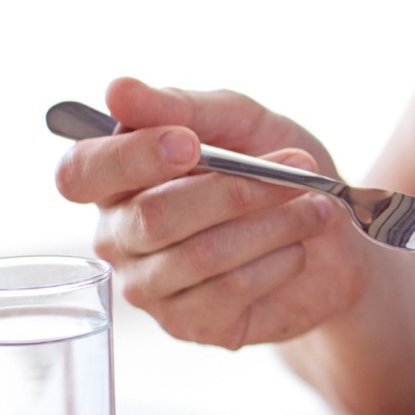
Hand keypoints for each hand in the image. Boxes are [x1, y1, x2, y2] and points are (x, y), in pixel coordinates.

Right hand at [55, 76, 371, 347]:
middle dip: (236, 189)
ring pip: (200, 255)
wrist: (333, 237)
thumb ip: (181, 106)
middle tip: (299, 169)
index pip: (81, 173)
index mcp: (114, 179)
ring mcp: (149, 287)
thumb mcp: (238, 121)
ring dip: (272, 225)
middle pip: (154, 217)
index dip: (130, 158)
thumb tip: (117, 90)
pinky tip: (298, 248)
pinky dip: (277, 262)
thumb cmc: (273, 167)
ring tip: (316, 207)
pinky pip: (229, 291)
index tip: (189, 144)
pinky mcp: (190, 325)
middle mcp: (118, 236)